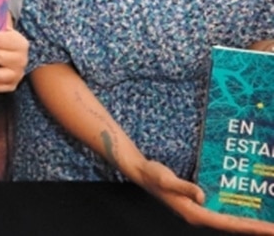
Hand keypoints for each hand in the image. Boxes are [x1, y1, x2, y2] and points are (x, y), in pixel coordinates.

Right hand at [136, 160, 273, 233]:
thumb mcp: (167, 180)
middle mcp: (199, 215)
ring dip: (249, 222)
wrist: (142, 172)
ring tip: (269, 222)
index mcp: (195, 213)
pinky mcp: (198, 204)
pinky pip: (224, 212)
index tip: (272, 230)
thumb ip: (185, 187)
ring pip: (231, 221)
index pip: (230, 224)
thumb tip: (202, 196)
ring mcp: (199, 211)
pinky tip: (247, 209)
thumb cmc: (154, 175)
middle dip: (257, 227)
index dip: (253, 227)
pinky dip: (238, 213)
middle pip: (234, 226)